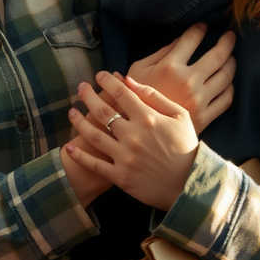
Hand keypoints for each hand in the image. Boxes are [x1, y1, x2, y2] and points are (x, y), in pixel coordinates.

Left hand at [65, 72, 197, 210]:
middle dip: (88, 96)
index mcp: (148, 118)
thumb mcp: (179, 116)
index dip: (107, 81)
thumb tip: (128, 80)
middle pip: (102, 111)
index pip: (121, 93)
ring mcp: (124, 157)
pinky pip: (94, 164)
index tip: (99, 75)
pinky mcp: (120, 176)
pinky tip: (69, 146)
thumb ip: (154, 96)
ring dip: (78, 121)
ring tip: (71, 112)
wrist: (190, 184)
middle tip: (81, 88)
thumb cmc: (186, 147)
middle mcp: (133, 136)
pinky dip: (79, 155)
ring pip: (93, 135)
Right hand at [129, 23, 235, 132]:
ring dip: (231, 63)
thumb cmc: (134, 97)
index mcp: (169, 67)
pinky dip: (229, 88)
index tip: (203, 27)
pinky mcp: (204, 117)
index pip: (192, 39)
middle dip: (227, 41)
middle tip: (230, 36)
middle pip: (218, 55)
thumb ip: (161, 52)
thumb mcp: (139, 69)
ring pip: (226, 76)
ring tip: (230, 58)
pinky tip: (226, 83)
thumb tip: (182, 39)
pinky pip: (226, 99)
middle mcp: (187, 81)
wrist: (137, 132)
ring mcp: (198, 100)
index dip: (200, 29)